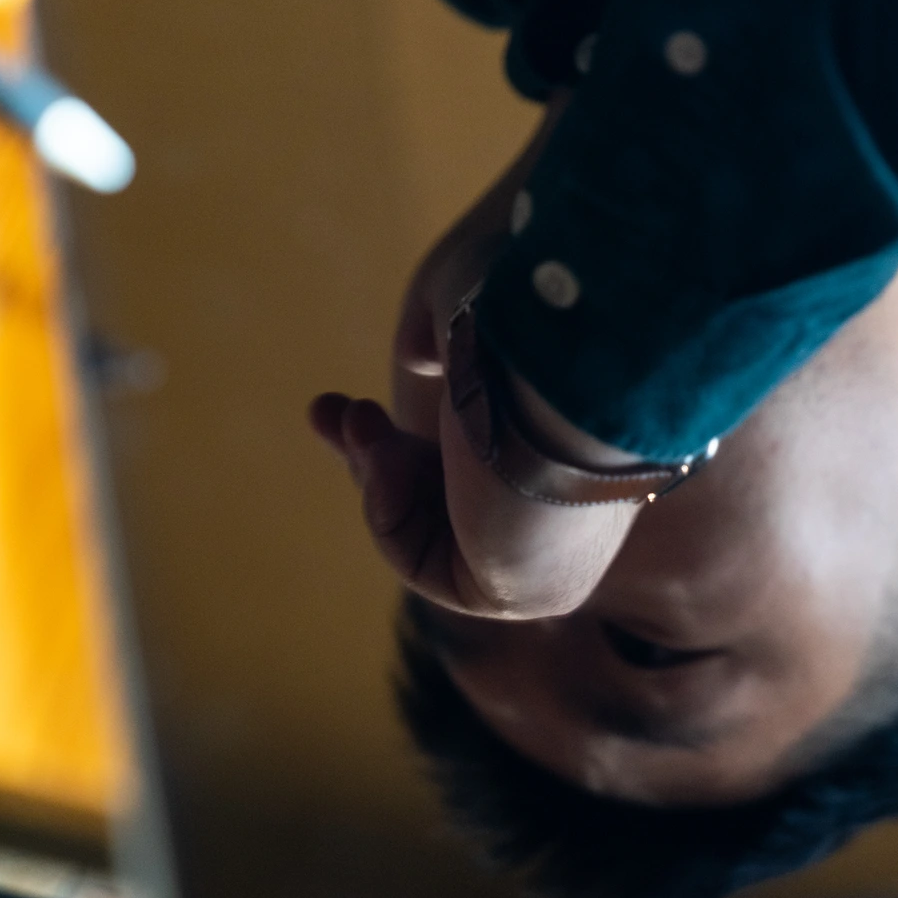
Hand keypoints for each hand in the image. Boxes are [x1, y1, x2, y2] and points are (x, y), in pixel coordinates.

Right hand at [312, 101, 642, 618]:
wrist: (568, 360)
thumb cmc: (528, 317)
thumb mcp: (466, 305)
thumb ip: (441, 333)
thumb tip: (422, 357)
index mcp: (571, 438)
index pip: (479, 456)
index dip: (405, 435)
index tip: (348, 406)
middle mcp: (572, 497)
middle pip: (452, 498)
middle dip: (374, 455)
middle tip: (325, 410)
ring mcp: (556, 547)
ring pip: (434, 528)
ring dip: (376, 472)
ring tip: (357, 417)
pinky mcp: (528, 591)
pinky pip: (428, 567)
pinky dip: (389, 512)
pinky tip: (385, 457)